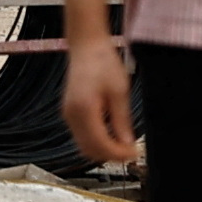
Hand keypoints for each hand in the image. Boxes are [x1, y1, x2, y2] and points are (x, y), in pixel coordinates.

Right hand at [61, 36, 135, 170]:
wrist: (87, 46)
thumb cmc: (102, 62)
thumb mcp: (119, 91)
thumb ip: (122, 121)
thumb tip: (127, 143)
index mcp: (84, 110)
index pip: (100, 144)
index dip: (118, 154)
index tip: (134, 153)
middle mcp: (71, 116)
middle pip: (89, 150)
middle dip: (110, 155)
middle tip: (130, 151)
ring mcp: (68, 115)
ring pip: (84, 145)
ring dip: (103, 149)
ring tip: (123, 144)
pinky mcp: (70, 113)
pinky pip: (82, 135)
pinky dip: (96, 140)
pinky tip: (111, 134)